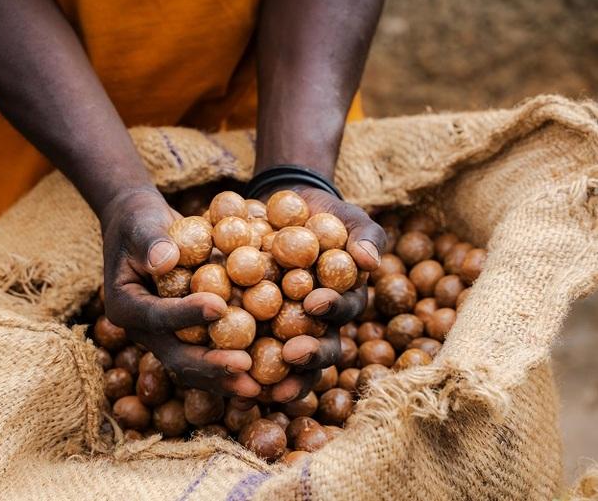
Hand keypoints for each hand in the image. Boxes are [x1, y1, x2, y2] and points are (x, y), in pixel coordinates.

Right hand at [100, 188, 260, 396]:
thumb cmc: (140, 220)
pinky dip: (231, 368)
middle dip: (211, 365)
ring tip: (257, 388)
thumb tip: (165, 261)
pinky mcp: (185, 336)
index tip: (220, 307)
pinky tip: (263, 378)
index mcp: (125, 306)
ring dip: (225, 379)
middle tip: (245, 368)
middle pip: (176, 355)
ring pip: (194, 366)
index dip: (187, 315)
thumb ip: (151, 241)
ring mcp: (165, 338)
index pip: (156, 316)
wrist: (141, 227)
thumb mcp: (141, 223)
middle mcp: (143, 330)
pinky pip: (208, 356)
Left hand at [261, 185, 385, 401]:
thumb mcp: (349, 219)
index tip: (314, 302)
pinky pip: (249, 352)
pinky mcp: (254, 328)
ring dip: (279, 378)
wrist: (285, 210)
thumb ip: (365, 237)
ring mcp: (285, 330)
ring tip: (262, 387)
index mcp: (341, 300)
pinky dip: (242, 371)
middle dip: (308, 356)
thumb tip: (369, 261)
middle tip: (291, 354)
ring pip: (286, 363)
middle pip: (319, 349)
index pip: (342, 310)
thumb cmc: (326, 216)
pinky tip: (229, 388)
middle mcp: (316, 324)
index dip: (331, 310)